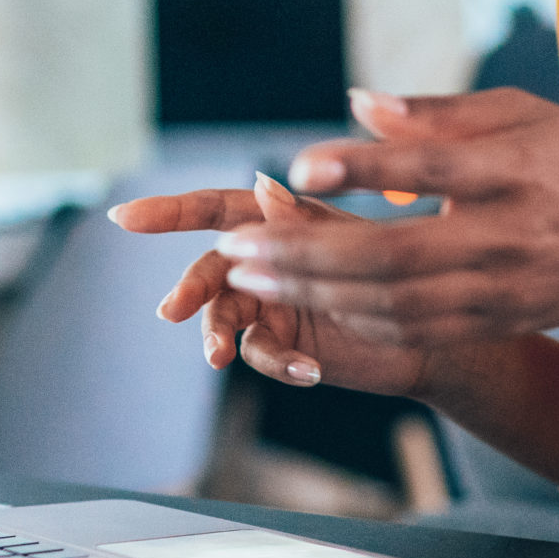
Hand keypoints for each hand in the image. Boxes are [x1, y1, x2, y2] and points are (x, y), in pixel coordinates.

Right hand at [111, 174, 439, 396]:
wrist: (435, 330)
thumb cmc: (402, 273)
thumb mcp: (353, 243)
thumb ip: (303, 223)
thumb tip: (262, 187)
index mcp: (279, 221)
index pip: (215, 210)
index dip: (168, 212)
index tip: (122, 217)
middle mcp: (268, 259)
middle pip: (209, 269)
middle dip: (187, 289)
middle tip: (171, 312)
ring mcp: (272, 302)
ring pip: (224, 317)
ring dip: (219, 336)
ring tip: (221, 357)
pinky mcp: (284, 343)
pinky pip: (259, 352)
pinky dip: (273, 361)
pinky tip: (304, 370)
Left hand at [211, 88, 558, 350]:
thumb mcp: (518, 113)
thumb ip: (435, 112)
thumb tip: (355, 101)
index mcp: (512, 169)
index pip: (428, 168)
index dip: (361, 169)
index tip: (298, 166)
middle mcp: (507, 234)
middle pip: (393, 254)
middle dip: (306, 253)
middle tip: (237, 244)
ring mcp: (503, 286)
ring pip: (395, 302)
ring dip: (315, 291)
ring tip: (252, 273)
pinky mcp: (500, 319)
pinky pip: (416, 328)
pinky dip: (358, 316)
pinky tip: (312, 298)